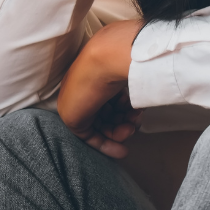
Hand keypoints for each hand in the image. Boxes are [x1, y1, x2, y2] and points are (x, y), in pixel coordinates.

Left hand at [58, 20, 144, 157]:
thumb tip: (137, 102)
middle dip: (123, 126)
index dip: (123, 114)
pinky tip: (122, 150)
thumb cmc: (119, 62)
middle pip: (105, 117)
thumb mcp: (126, 77)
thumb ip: (127, 91)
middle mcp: (82, 91)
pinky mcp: (72, 118)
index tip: (138, 119)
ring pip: (100, 127)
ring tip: (131, 128)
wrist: (106, 60)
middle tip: (135, 126)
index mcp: (93, 78)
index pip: (108, 104)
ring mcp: (75, 103)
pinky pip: (89, 137)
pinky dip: (106, 146)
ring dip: (120, 133)